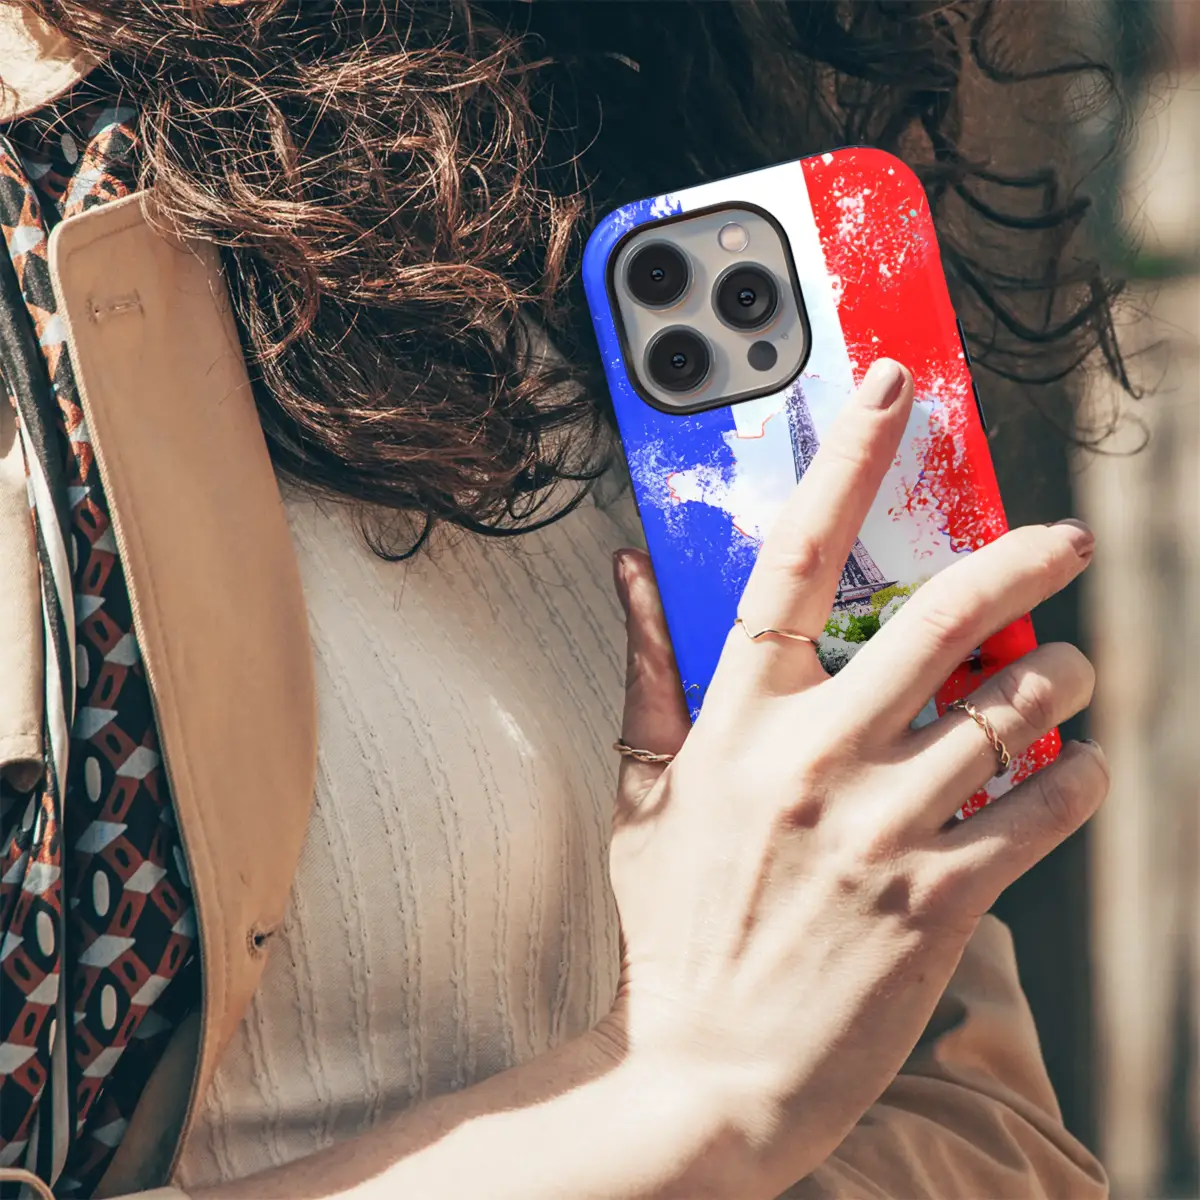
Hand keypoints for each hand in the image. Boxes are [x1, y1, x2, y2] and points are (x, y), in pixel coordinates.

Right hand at [605, 358, 1107, 1196]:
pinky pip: (1041, 810)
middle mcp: (813, 760)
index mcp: (737, 724)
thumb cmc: (674, 927)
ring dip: (1063, 680)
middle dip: (1022, 563)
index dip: (844, 464)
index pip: (792, 562)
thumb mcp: (643, 794)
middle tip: (1064, 540)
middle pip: (939, 619)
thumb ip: (645, 673)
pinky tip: (1074, 769)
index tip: (890, 393)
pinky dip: (1077, 777)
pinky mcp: (939, 901)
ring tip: (1071, 676)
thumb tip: (629, 570)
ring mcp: (881, 829)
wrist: (706, 1073)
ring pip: (1011, 712)